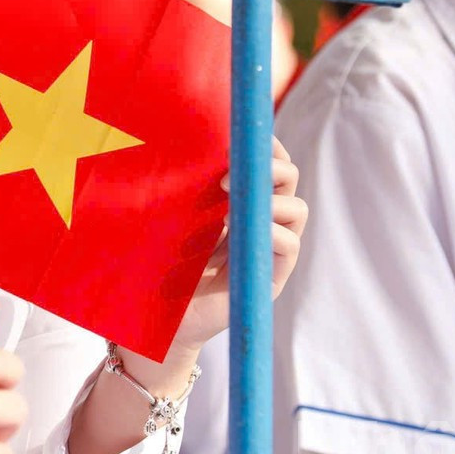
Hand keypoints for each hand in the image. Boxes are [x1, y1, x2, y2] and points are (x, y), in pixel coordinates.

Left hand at [168, 138, 308, 354]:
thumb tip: (180, 143)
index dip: (265, 147)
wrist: (157, 318)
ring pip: (297, 210)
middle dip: (271, 167)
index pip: (267, 165)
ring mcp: (268, 250)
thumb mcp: (172, 216)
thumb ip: (185, 187)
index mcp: (238, 202)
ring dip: (272, 199)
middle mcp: (259, 222)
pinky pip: (290, 246)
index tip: (244, 134)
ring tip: (230, 205)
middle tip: (228, 175)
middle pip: (289, 180)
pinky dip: (273, 231)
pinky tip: (240, 227)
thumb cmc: (157, 264)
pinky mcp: (268, 278)